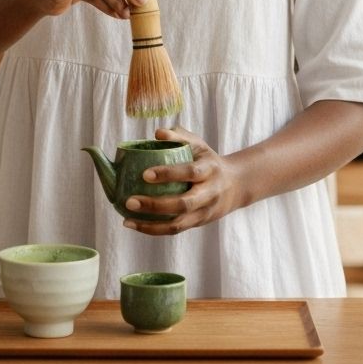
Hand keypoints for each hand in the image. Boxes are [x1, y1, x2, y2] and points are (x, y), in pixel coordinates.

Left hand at [122, 127, 247, 236]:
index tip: (145, 174)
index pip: (190, 172)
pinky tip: (134, 224)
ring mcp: (204, 212)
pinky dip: (153, 229)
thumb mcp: (199, 145)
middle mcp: (209, 193)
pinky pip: (174, 230)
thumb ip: (179, 137)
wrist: (235, 186)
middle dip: (155, 205)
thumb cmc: (208, 161)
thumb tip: (158, 133)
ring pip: (178, 223)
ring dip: (150, 223)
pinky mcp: (197, 223)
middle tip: (130, 201)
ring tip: (127, 219)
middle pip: (183, 203)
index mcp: (209, 170)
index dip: (168, 174)